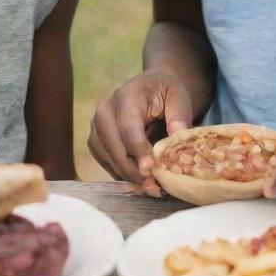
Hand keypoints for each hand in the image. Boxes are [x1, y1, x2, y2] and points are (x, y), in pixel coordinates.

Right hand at [88, 70, 192, 194]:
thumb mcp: (178, 97)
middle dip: (132, 169)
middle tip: (152, 185)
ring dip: (126, 175)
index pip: (127, 127)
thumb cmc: (165, 92)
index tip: (150, 169)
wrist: (151, 87)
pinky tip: (138, 182)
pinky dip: (120, 173)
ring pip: (106, 156)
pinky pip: (104, 161)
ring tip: (149, 187)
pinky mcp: (96, 139)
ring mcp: (97, 125)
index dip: (138, 150)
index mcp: (126, 96)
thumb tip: (178, 136)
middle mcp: (106, 110)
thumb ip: (179, 116)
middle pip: (113, 145)